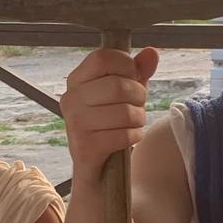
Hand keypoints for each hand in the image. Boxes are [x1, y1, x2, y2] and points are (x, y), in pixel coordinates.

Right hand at [62, 46, 158, 185]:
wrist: (96, 169)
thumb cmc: (110, 124)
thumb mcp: (124, 94)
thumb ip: (137, 72)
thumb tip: (152, 53)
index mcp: (76, 81)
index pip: (102, 57)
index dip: (126, 64)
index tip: (133, 76)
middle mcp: (70, 99)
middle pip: (118, 85)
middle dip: (139, 96)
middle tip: (138, 106)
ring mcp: (75, 124)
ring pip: (125, 112)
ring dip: (139, 119)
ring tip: (134, 123)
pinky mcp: (85, 147)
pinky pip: (124, 135)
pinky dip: (135, 136)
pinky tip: (128, 137)